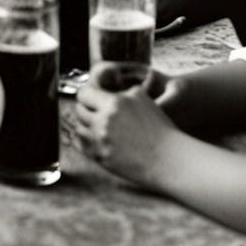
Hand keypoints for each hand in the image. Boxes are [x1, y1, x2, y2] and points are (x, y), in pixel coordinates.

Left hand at [76, 63, 176, 189]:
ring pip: (78, 129)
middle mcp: (104, 121)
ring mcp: (100, 141)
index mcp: (114, 103)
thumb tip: (106, 87)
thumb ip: (122, 90)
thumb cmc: (158, 127)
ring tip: (91, 123)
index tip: (88, 95)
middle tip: (89, 109)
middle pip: (79, 111)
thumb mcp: (142, 98)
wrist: (167, 158)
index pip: (84, 93)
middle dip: (84, 108)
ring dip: (83, 125)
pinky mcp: (101, 158)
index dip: (85, 93)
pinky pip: (81, 146)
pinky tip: (90, 137)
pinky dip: (82, 140)